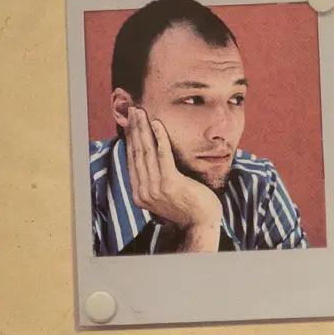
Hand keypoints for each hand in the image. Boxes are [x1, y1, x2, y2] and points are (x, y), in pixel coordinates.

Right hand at [124, 107, 221, 251]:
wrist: (202, 224)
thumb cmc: (188, 206)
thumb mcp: (165, 193)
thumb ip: (155, 180)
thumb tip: (152, 161)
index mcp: (139, 194)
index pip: (132, 161)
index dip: (131, 139)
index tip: (131, 122)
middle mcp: (143, 192)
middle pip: (136, 153)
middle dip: (134, 129)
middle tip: (134, 110)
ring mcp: (155, 189)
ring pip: (146, 152)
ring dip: (143, 129)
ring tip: (141, 113)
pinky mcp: (170, 183)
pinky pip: (162, 155)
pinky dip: (159, 137)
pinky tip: (157, 124)